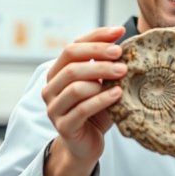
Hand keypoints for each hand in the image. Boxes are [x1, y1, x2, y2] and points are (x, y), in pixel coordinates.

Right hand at [41, 26, 127, 175]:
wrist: (87, 144)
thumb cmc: (96, 108)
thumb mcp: (102, 82)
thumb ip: (106, 62)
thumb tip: (121, 35)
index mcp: (58, 72)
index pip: (73, 46)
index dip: (96, 37)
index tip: (120, 32)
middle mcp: (51, 87)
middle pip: (72, 63)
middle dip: (99, 57)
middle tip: (122, 56)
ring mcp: (54, 107)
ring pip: (75, 86)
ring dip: (101, 77)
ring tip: (123, 75)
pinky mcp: (64, 126)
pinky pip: (82, 109)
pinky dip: (101, 99)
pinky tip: (117, 94)